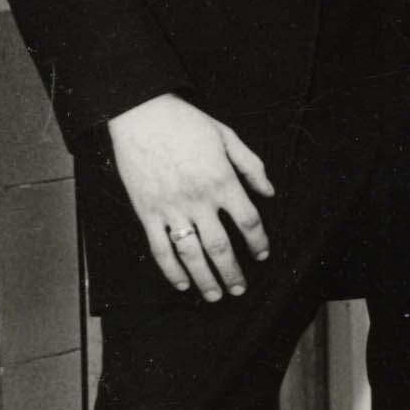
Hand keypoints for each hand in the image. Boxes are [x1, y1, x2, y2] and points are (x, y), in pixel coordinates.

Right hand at [107, 94, 273, 299]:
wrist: (140, 114)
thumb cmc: (185, 122)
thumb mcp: (227, 137)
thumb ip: (251, 166)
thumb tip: (269, 193)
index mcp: (222, 180)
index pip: (248, 221)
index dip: (259, 242)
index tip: (262, 255)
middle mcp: (198, 200)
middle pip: (221, 247)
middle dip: (233, 272)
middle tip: (240, 288)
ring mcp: (170, 208)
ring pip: (192, 254)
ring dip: (206, 279)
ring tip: (216, 295)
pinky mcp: (147, 212)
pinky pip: (160, 249)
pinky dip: (171, 270)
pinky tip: (183, 283)